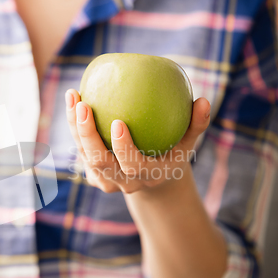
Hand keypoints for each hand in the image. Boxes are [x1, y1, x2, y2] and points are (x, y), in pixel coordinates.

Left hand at [65, 89, 210, 193]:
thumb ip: (196, 125)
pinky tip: (73, 101)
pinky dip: (74, 128)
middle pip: (100, 161)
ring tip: (73, 96)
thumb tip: (204, 101)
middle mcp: (123, 181)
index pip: (132, 164)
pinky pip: (80, 150)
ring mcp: (106, 180)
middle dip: (88, 135)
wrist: (151, 181)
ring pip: (85, 154)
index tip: (117, 122)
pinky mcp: (93, 175)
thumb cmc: (171, 154)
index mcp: (146, 175)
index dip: (122, 147)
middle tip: (84, 105)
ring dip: (75, 126)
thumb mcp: (187, 144)